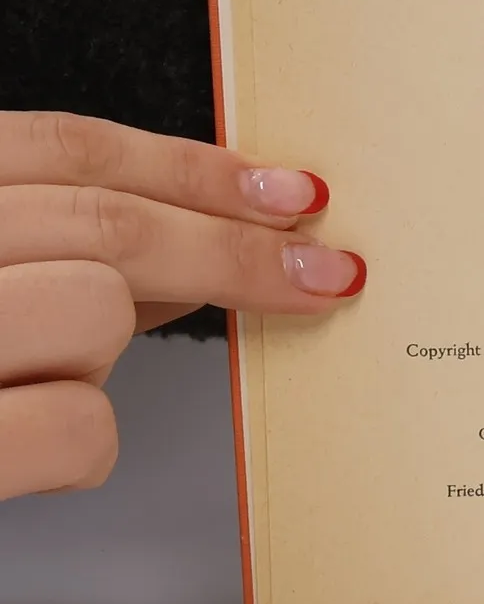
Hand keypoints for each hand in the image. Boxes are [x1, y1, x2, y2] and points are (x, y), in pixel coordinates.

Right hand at [0, 112, 365, 500]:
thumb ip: (49, 250)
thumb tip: (194, 236)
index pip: (55, 148)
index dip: (187, 166)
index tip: (285, 192)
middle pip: (99, 224)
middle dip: (232, 247)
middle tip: (322, 273)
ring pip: (93, 311)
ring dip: (103, 355)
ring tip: (44, 381)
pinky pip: (75, 426)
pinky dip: (81, 444)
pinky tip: (41, 455)